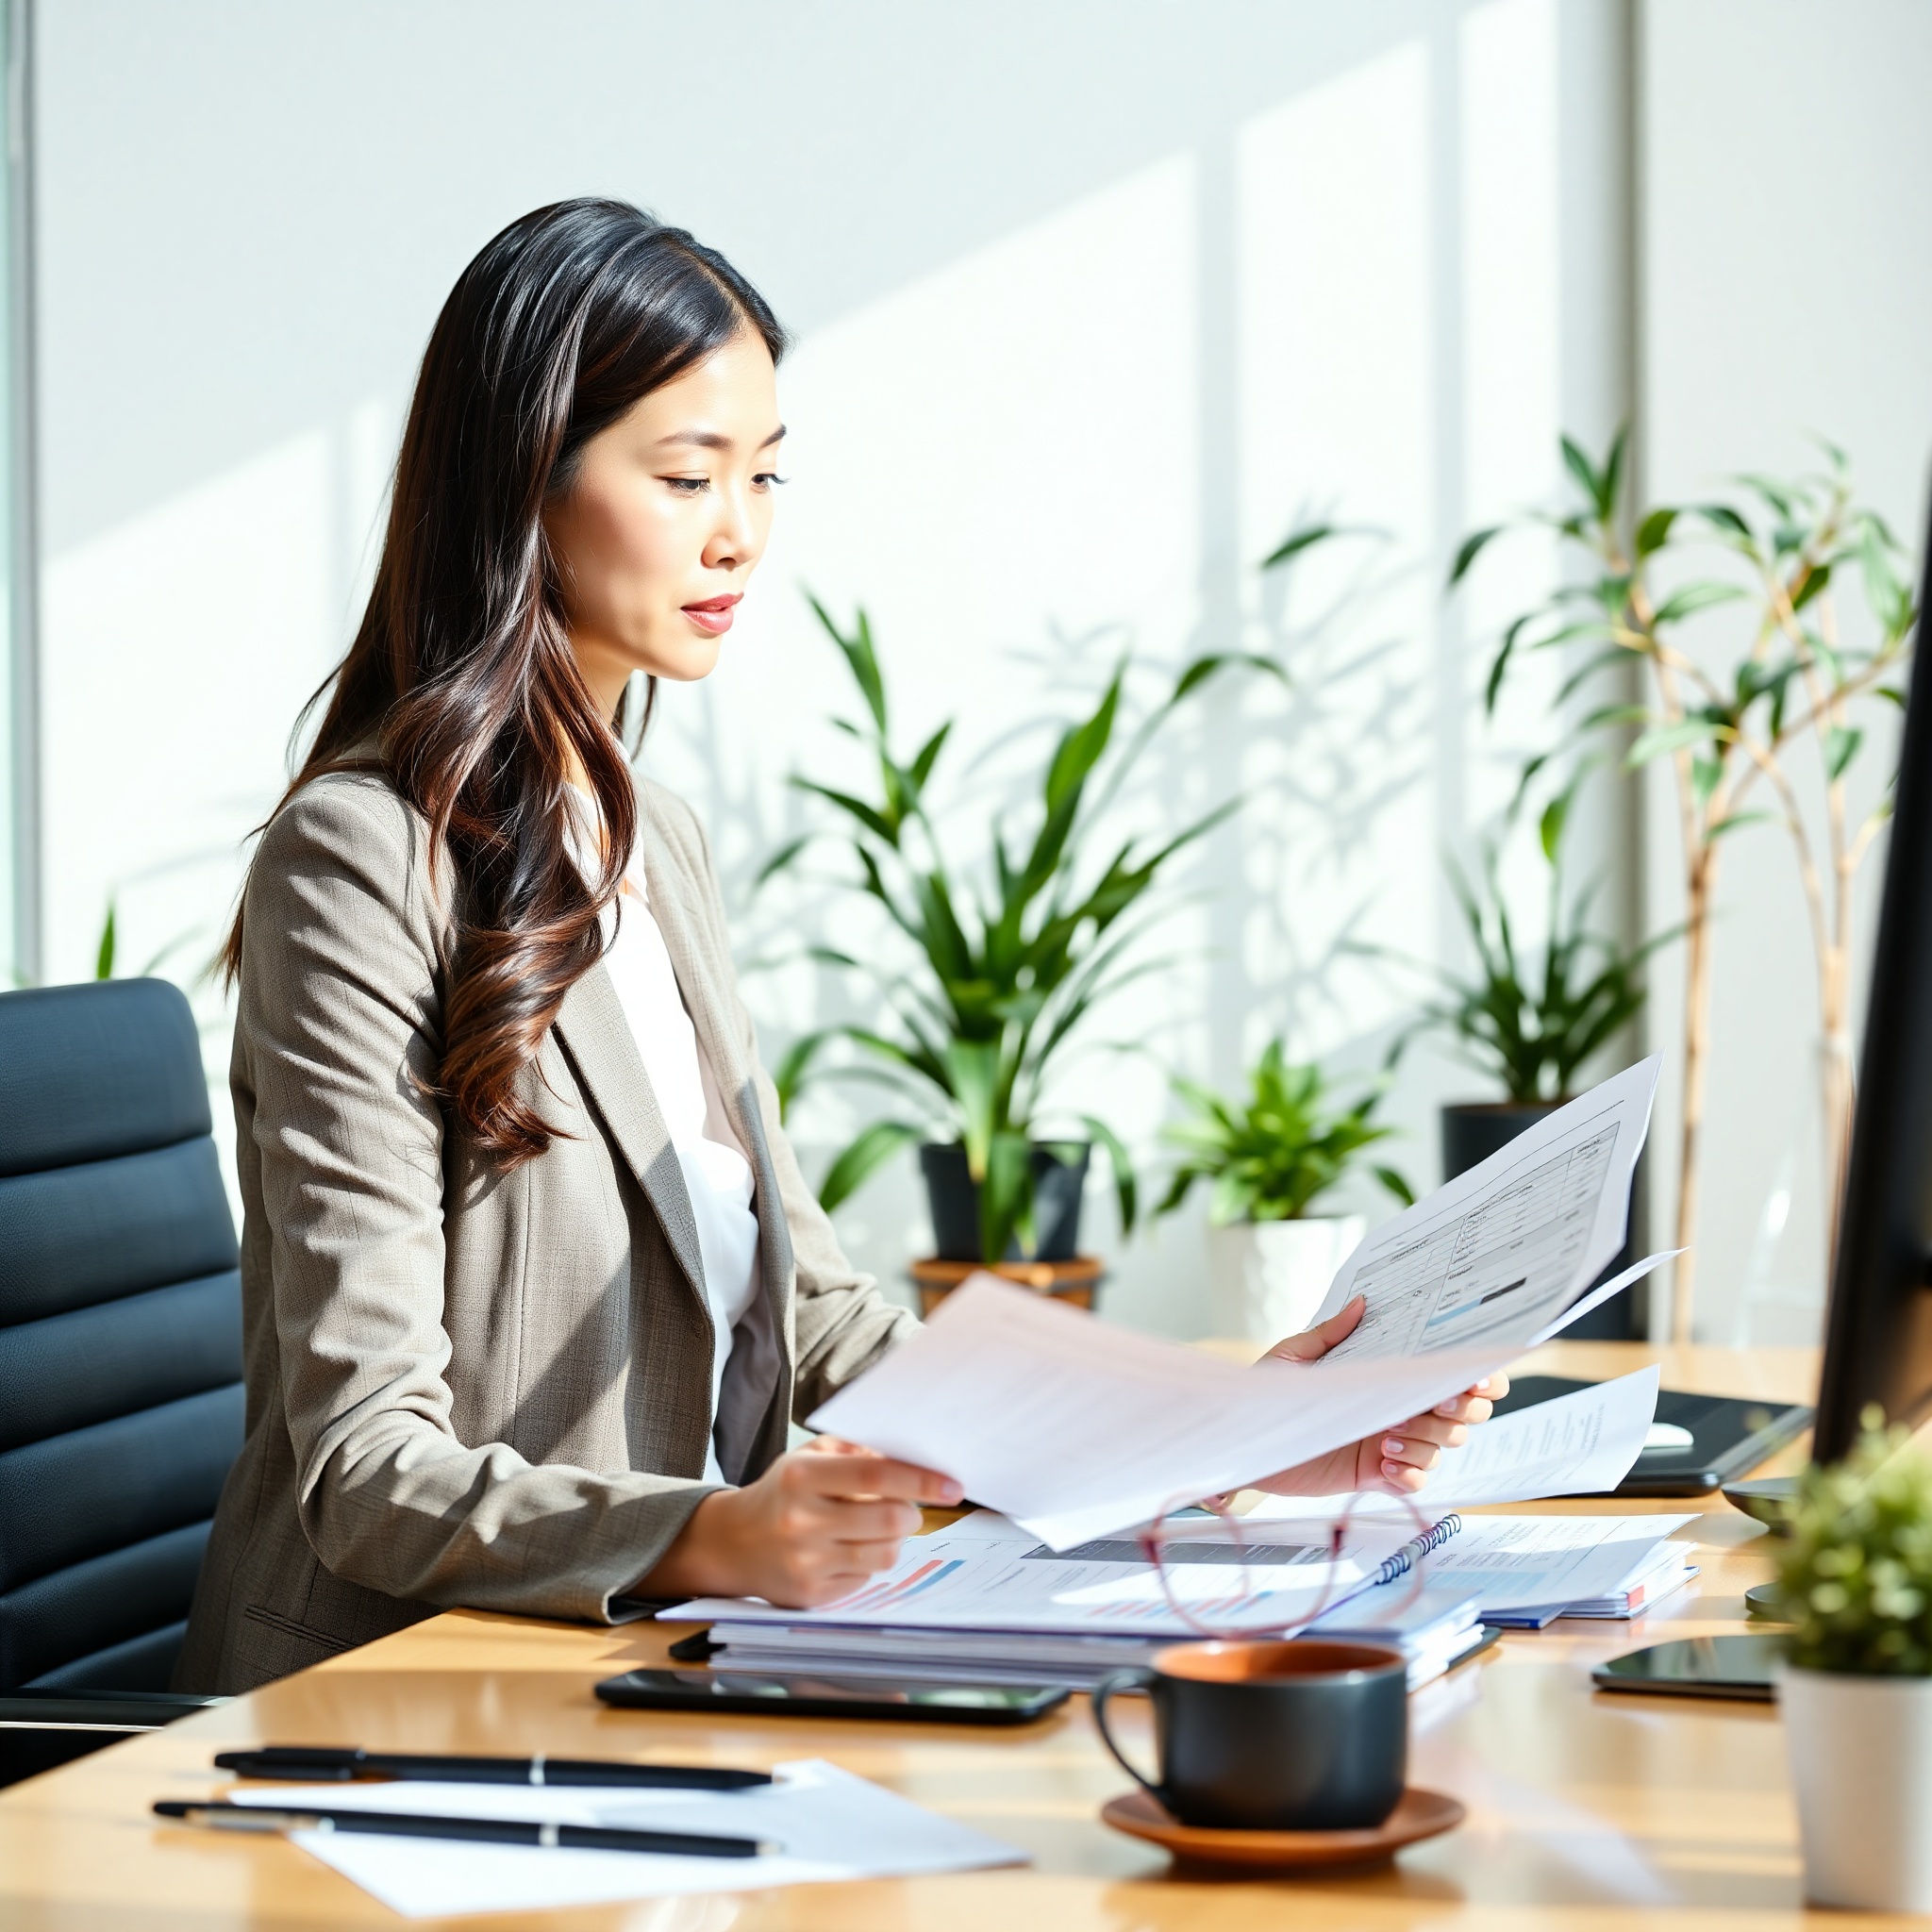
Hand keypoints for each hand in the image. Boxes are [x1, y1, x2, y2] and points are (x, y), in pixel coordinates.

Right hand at [636, 1437, 962, 1606]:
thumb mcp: (810, 1457)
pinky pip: (866, 1578)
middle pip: (889, 1519)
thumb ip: (858, 1449)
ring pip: (885, 1554)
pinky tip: (846, 1551)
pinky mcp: (810, 1595)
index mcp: (801, 1477)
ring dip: (894, 1539)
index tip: (953, 1485)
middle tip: (908, 1509)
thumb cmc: (783, 1492)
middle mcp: (801, 1521)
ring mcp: (805, 1563)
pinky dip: (868, 1562)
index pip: (874, 1476)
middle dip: (910, 1513)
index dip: (920, 1481)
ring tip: (877, 1528)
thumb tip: (913, 1457)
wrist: (732, 1543)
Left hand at [1246, 1296, 1510, 1497]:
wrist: (1246, 1436)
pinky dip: (1411, 1474)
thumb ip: (1331, 1333)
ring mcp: (1392, 1444)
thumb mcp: (1295, 1357)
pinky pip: (1416, 1481)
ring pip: (1443, 1445)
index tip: (1473, 1376)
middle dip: (1461, 1409)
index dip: (1478, 1378)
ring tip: (1387, 1436)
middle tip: (1433, 1403)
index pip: (1451, 1375)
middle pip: (1464, 1414)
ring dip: (1426, 1440)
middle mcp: (1399, 1409)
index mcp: (1390, 1376)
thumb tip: (1361, 1302)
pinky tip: (1385, 1464)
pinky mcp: (1376, 1476)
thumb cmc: (1270, 1392)